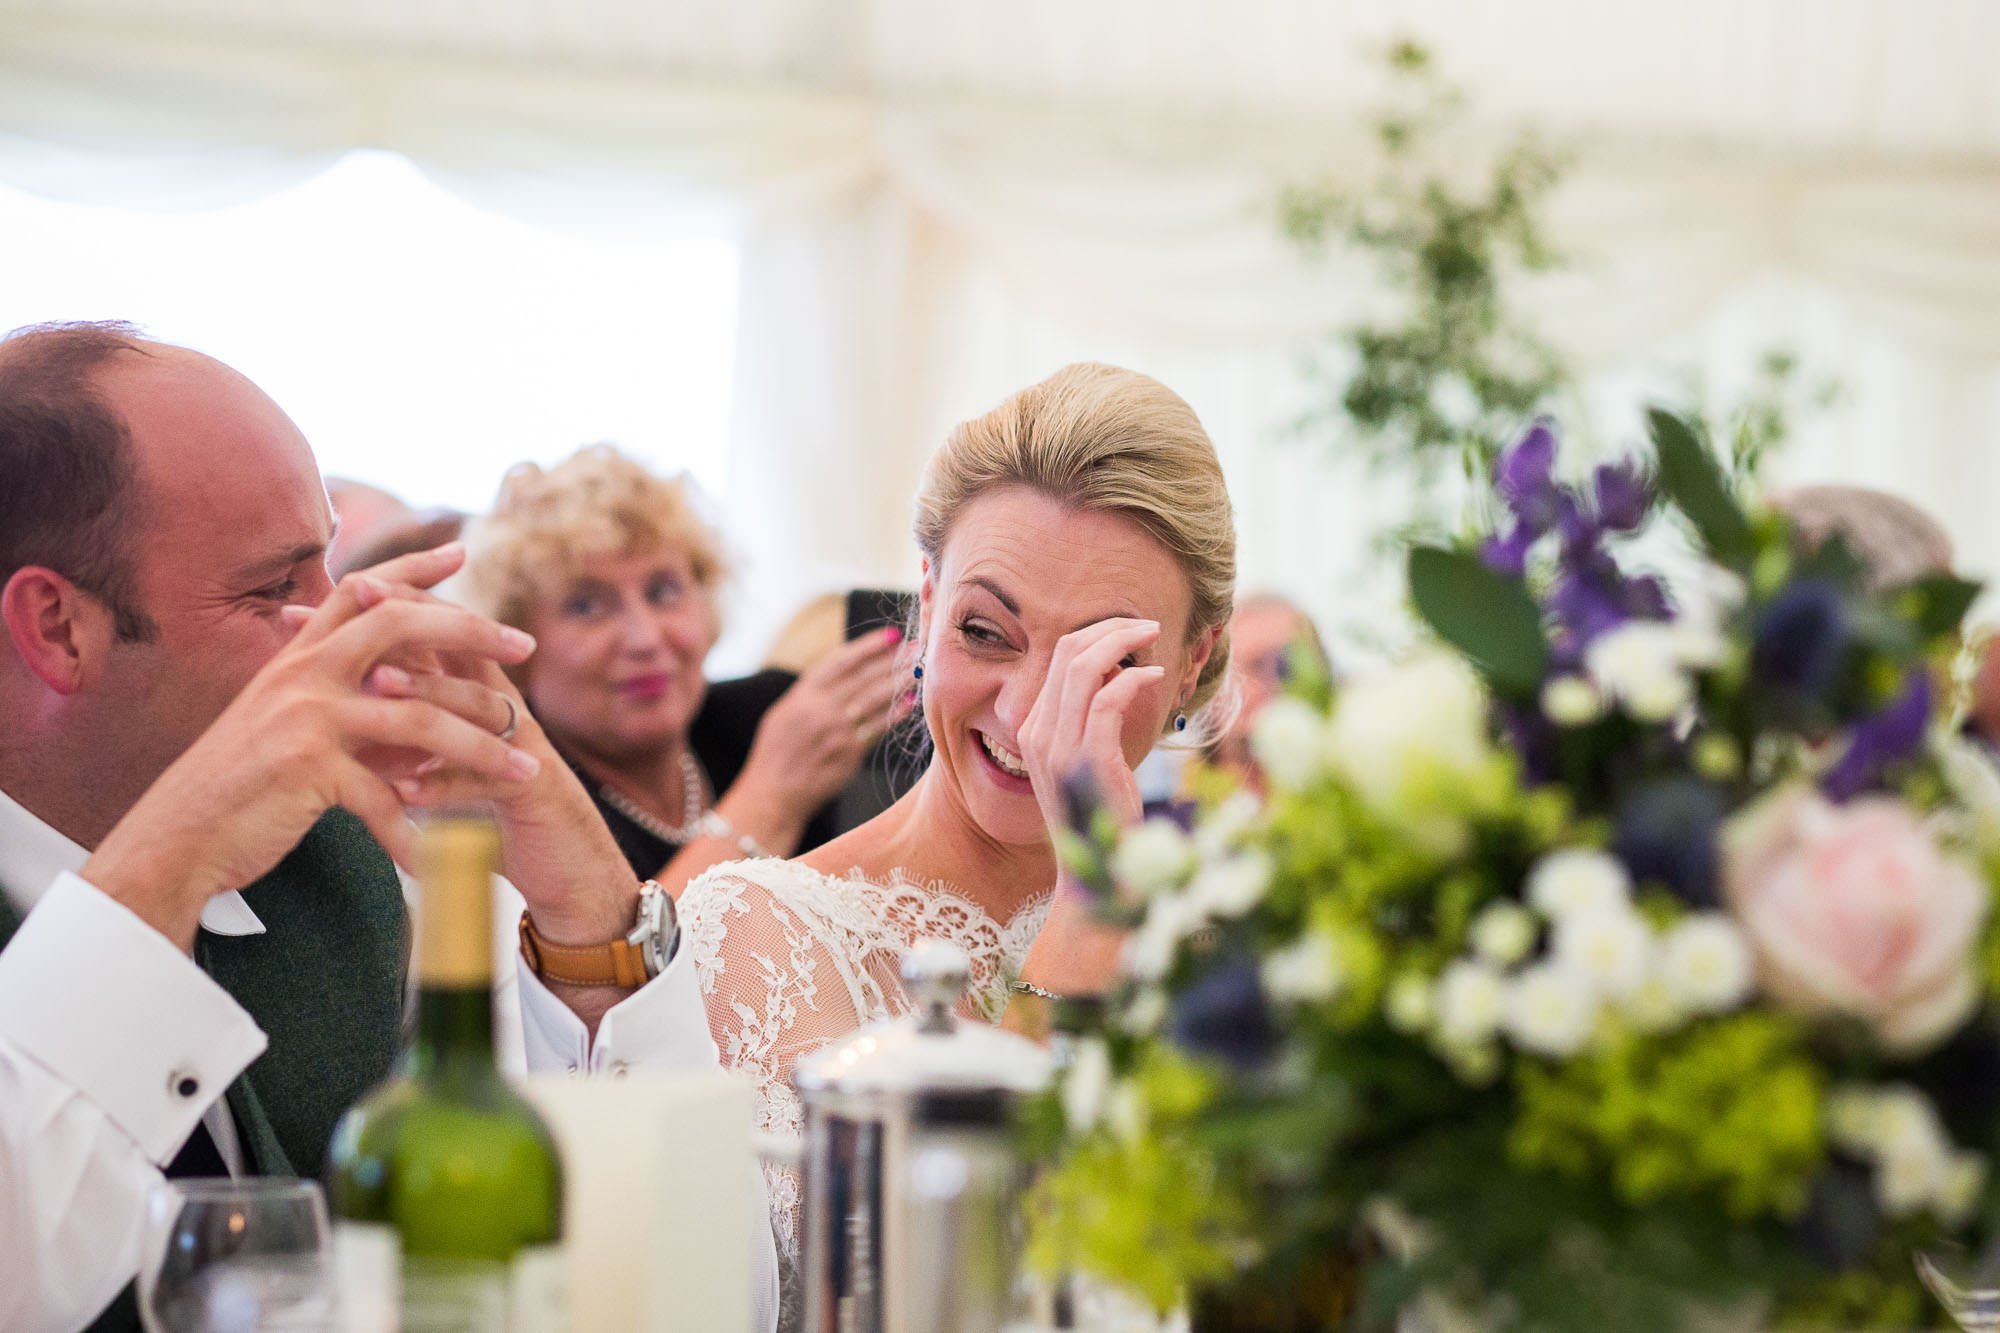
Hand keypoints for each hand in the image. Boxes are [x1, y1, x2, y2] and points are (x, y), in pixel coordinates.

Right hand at [83, 563, 539, 952]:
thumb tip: (408, 693)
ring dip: (483, 750)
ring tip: (528, 772)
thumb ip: (339, 700)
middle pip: (401, 625)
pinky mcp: (308, 769)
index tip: (459, 551)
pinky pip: (387, 798)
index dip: (410, 568)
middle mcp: (301, 674)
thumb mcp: (287, 725)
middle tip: (527, 647)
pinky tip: (449, 858)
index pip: (360, 591)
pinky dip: (421, 833)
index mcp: (298, 657)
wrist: (175, 837)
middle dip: (473, 630)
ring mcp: (305, 717)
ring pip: (420, 719)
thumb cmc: (238, 786)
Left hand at [334, 571, 644, 953]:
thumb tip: (353, 703)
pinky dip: (444, 787)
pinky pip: (487, 781)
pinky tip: (404, 791)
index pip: (432, 634)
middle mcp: (505, 709)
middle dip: (407, 619)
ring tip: (375, 684)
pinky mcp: (534, 792)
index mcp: (479, 696)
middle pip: (461, 646)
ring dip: (427, 692)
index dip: (384, 610)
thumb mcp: (450, 763)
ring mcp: (523, 746)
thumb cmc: (499, 816)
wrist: (568, 868)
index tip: (326, 595)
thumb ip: (411, 731)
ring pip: (475, 705)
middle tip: (358, 599)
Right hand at [724, 626, 910, 845]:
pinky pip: (878, 727)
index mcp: (802, 694)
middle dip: (893, 660)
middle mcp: (819, 708)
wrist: (773, 793)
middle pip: (864, 676)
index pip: (841, 660)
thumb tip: (845, 672)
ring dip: (900, 682)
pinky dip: (895, 713)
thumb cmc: (777, 753)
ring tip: (919, 670)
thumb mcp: (783, 713)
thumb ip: (811, 693)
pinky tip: (909, 702)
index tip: (891, 635)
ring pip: (875, 698)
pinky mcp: (849, 753)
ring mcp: (835, 730)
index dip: (869, 646)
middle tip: (917, 648)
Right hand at [1018, 617, 1165, 837]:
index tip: (1130, 631)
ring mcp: (1059, 746)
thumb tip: (1119, 672)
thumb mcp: (1089, 757)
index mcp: (1034, 729)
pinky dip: (1135, 679)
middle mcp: (1037, 733)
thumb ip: (1094, 717)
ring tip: (1153, 638)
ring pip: (1086, 667)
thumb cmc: (1102, 811)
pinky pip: (1109, 699)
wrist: (1099, 868)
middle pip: (1068, 652)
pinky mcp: (1088, 759)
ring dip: (1124, 643)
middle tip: (1147, 625)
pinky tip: (1156, 677)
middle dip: (1111, 628)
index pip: (1058, 658)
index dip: (1097, 634)